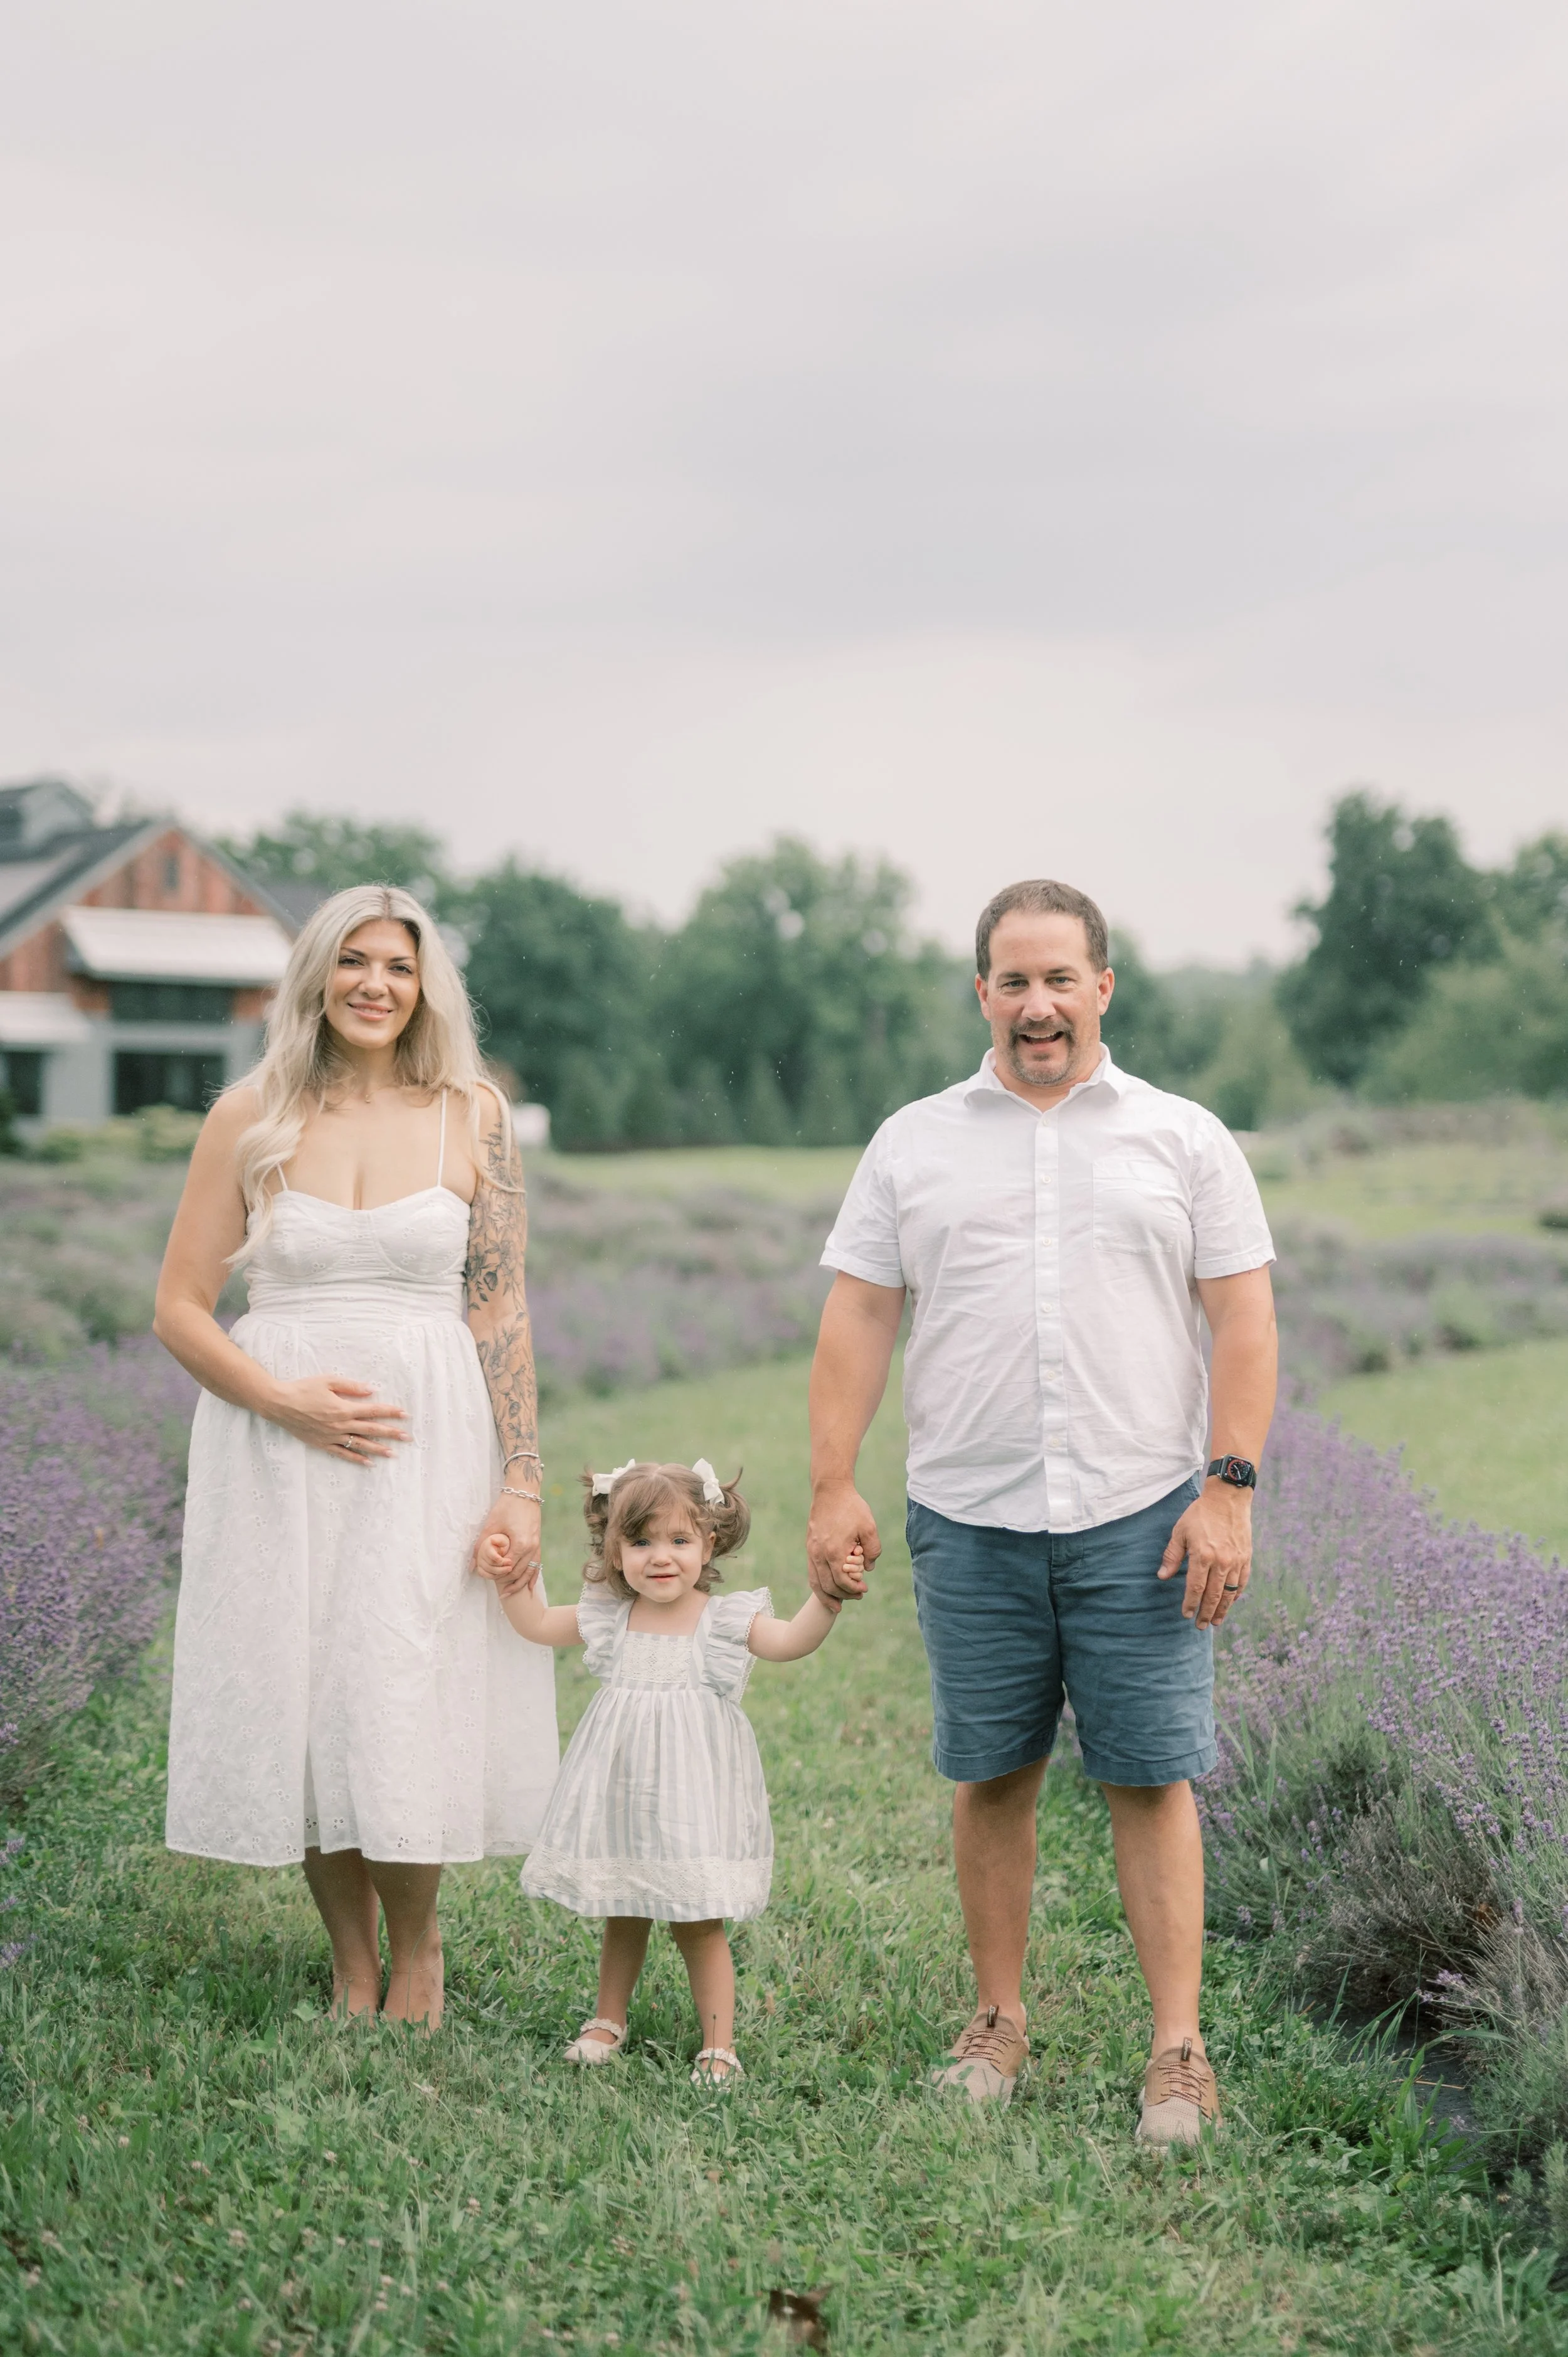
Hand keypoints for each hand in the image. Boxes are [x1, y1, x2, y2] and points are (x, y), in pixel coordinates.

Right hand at [267, 1375, 408, 1464]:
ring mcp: (331, 1436)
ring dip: (378, 1449)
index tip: (405, 1414)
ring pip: (359, 1444)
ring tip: (393, 1453)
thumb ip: (351, 1386)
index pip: (373, 1411)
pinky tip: (368, 1463)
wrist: (279, 1404)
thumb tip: (371, 1390)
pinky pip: (342, 1453)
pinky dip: (356, 1458)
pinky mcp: (322, 1444)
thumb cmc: (303, 1389)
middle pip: (371, 1429)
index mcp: (343, 1408)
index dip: (390, 1412)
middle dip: (390, 1433)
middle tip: (407, 1437)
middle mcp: (340, 1425)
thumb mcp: (328, 1381)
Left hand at [473, 1491, 541, 1596]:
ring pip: (529, 1572)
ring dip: (518, 1584)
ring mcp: (536, 1546)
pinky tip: (528, 1587)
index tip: (486, 1576)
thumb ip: (480, 1547)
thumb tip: (471, 1567)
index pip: (507, 1568)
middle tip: (494, 1586)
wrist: (524, 1492)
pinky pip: (537, 1565)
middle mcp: (531, 1547)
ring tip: (508, 1594)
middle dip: (505, 1581)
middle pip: (518, 1573)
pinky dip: (532, 1577)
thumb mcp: (490, 1525)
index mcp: (520, 1544)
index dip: (495, 1574)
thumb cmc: (506, 1506)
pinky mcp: (538, 1543)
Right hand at [807, 1480, 878, 1601]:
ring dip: (827, 1595)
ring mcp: (811, 1550)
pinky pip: (811, 1571)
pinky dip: (819, 1584)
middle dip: (843, 1595)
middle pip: (827, 1585)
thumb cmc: (851, 1507)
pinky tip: (827, 1588)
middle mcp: (818, 1554)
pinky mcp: (809, 1546)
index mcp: (833, 1551)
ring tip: (837, 1605)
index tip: (864, 1590)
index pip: (841, 1580)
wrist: (830, 1490)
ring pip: (815, 1582)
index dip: (853, 1589)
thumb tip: (868, 1569)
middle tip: (857, 1596)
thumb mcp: (869, 1527)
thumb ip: (873, 1550)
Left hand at [1158, 1482, 1251, 1628]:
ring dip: (1222, 1609)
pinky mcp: (1246, 1558)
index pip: (1196, 1588)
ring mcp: (1236, 1561)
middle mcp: (1221, 1561)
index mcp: (1203, 1555)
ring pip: (1229, 1592)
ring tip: (1216, 1621)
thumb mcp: (1180, 1531)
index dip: (1191, 1603)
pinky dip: (1236, 1595)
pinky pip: (1242, 1582)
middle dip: (1206, 1613)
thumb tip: (1163, 1577)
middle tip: (1200, 1625)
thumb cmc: (1200, 1514)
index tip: (1186, 1614)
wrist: (1228, 1498)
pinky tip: (1230, 1603)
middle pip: (1213, 1595)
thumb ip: (1172, 1556)